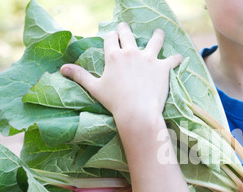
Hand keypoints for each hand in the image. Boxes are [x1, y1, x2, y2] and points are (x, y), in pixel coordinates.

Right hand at [61, 22, 181, 124]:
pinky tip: (179, 57)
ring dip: (157, 36)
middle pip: (128, 34)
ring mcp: (149, 59)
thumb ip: (80, 76)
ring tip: (159, 33)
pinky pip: (172, 59)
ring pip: (155, 40)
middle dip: (125, 30)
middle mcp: (131, 52)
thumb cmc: (115, 102)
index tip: (111, 36)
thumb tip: (62, 68)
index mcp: (114, 56)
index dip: (110, 36)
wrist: (137, 112)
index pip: (110, 39)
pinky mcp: (163, 68)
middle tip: (125, 28)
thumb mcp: (95, 88)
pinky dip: (176, 59)